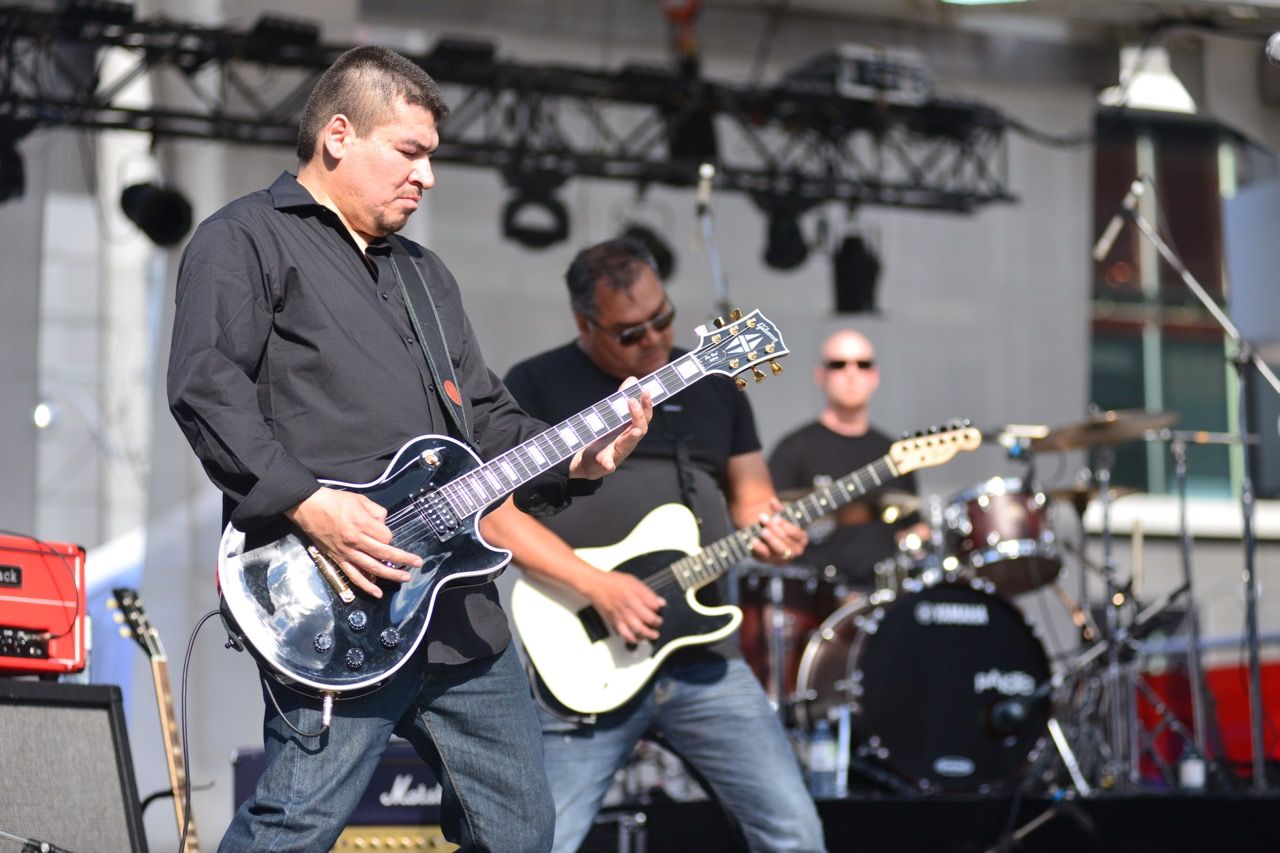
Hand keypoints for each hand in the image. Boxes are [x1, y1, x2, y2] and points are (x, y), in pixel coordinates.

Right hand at [286, 487, 421, 598]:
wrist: (308, 507)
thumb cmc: (335, 501)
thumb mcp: (360, 499)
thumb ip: (376, 511)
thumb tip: (384, 523)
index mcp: (362, 524)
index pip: (386, 536)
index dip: (390, 536)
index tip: (386, 532)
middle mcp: (356, 540)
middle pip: (384, 553)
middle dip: (403, 559)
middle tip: (418, 563)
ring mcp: (346, 552)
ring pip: (372, 568)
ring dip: (390, 574)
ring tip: (405, 578)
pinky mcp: (338, 559)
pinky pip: (354, 576)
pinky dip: (366, 586)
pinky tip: (377, 593)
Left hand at [569, 378, 652, 479]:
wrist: (589, 463)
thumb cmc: (605, 438)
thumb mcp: (613, 418)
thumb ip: (621, 399)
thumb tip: (633, 379)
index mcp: (630, 429)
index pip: (644, 416)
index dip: (646, 404)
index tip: (646, 390)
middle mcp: (628, 441)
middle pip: (640, 429)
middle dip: (638, 416)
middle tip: (632, 401)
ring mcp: (617, 453)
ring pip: (628, 445)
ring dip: (631, 437)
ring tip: (634, 431)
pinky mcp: (604, 463)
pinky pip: (608, 464)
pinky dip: (608, 463)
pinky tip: (608, 464)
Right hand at [584, 569, 665, 644]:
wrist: (596, 586)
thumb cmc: (613, 582)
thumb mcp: (633, 581)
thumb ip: (647, 593)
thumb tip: (659, 601)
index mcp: (635, 596)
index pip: (654, 606)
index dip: (660, 609)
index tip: (661, 609)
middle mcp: (629, 608)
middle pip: (648, 620)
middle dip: (656, 623)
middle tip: (659, 623)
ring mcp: (622, 616)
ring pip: (638, 630)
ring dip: (647, 634)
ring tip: (653, 635)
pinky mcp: (615, 622)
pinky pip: (625, 634)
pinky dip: (632, 639)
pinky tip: (637, 639)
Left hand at [750, 500, 807, 565]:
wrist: (764, 534)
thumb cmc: (776, 523)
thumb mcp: (780, 514)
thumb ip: (778, 508)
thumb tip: (773, 501)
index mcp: (802, 539)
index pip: (796, 533)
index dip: (786, 525)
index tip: (776, 518)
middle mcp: (795, 551)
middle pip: (786, 541)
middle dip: (775, 530)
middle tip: (765, 519)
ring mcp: (783, 558)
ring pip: (778, 550)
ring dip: (770, 539)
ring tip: (762, 531)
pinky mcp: (770, 561)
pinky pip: (766, 556)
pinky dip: (760, 548)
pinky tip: (754, 541)